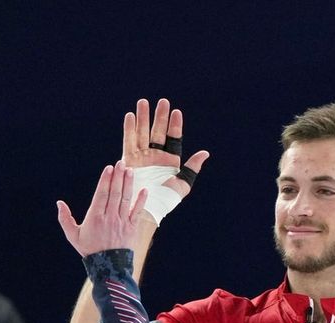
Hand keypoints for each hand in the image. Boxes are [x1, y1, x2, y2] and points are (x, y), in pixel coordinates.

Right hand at [57, 161, 147, 256]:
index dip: (106, 180)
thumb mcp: (73, 236)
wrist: (108, 267)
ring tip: (130, 171)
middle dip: (118, 177)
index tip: (109, 168)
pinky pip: (137, 212)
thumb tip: (59, 203)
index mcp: (95, 218)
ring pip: (126, 199)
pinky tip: (144, 189)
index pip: (102, 195)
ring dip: (129, 184)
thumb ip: (65, 218)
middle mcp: (109, 218)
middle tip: (121, 163)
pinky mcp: (131, 228)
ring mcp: (122, 222)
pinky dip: (141, 201)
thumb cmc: (89, 250)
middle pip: (115, 193)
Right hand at [123, 98, 209, 223]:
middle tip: (162, 101)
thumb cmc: (165, 200)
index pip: (173, 138)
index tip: (177, 112)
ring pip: (143, 133)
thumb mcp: (182, 184)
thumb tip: (205, 153)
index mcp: (169, 160)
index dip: (175, 125)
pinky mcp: (129, 159)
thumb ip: (192, 168)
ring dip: (143, 118)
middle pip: (158, 132)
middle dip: (159, 116)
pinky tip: (130, 116)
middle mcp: (156, 156)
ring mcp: (142, 156)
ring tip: (143, 102)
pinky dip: (129, 129)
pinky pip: (129, 141)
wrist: (146, 208)